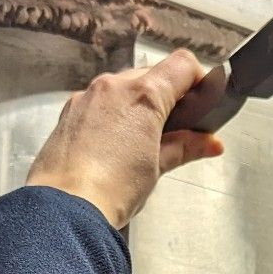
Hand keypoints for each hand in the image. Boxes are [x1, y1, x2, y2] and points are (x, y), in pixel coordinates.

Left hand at [26, 50, 224, 228]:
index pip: (183, 65)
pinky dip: (112, 114)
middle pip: (152, 74)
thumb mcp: (156, 168)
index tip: (201, 102)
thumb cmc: (111, 189)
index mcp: (143, 94)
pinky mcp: (68, 111)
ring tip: (142, 140)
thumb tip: (209, 143)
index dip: (198, 80)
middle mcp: (114, 86)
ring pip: (123, 86)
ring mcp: (87, 96)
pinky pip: (99, 101)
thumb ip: (184, 147)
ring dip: (137, 104)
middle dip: (166, 96)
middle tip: (175, 128)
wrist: (64, 208)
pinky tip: (113, 145)